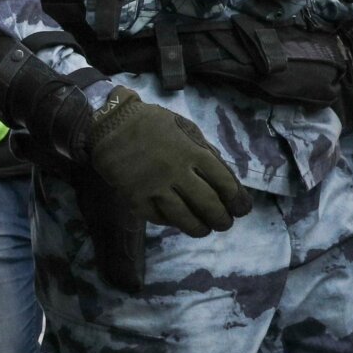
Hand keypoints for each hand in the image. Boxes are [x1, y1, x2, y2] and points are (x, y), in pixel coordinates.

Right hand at [82, 87, 249, 236]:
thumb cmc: (153, 124)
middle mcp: (177, 172)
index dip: (238, 201)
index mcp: (194, 152)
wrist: (111, 123)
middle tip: (224, 223)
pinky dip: (171, 222)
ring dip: (200, 228)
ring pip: (185, 219)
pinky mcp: (136, 198)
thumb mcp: (186, 128)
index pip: (226, 184)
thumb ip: (205, 152)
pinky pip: (159, 218)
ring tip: (204, 229)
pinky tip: (176, 220)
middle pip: (209, 205)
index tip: (241, 209)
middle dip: (222, 219)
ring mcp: (156, 187)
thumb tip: (224, 178)